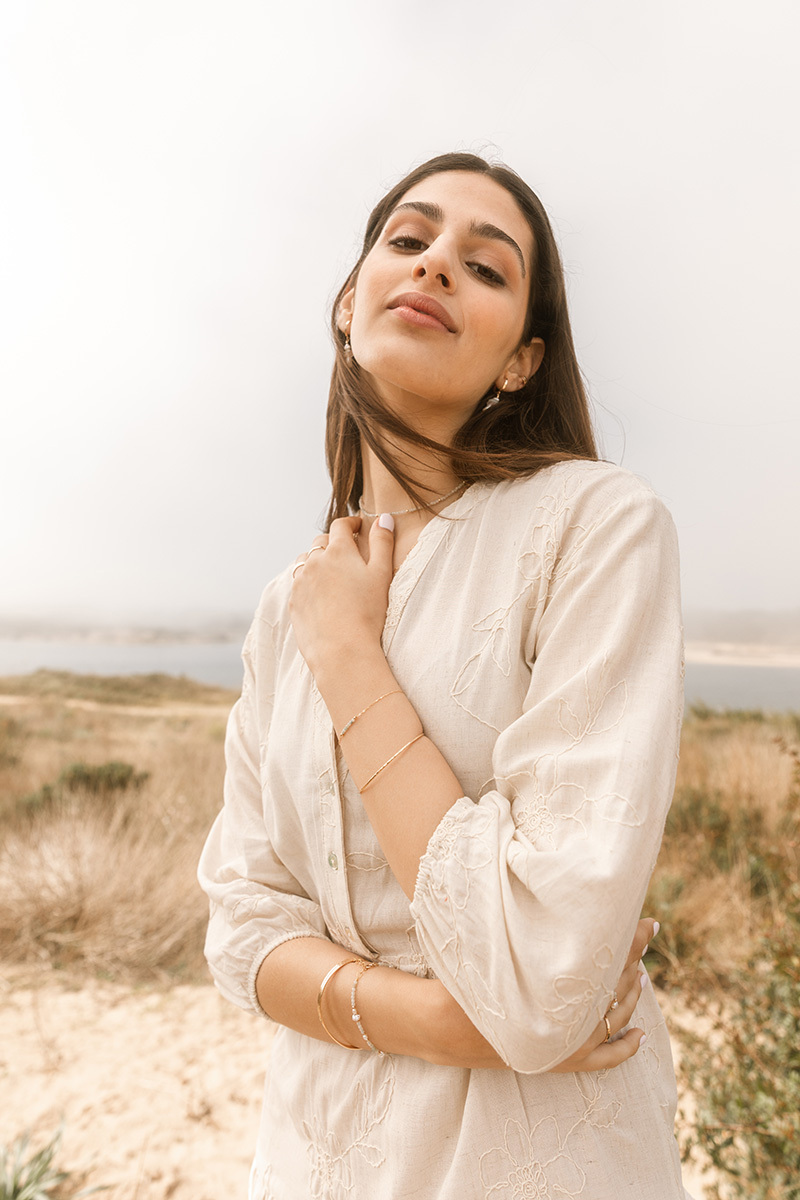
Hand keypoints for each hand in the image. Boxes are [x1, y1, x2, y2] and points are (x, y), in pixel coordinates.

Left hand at [288, 515, 394, 671]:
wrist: (342, 650)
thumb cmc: (367, 613)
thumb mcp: (382, 574)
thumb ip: (382, 542)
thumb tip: (384, 518)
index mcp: (338, 551)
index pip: (340, 525)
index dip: (351, 523)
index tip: (358, 527)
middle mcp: (314, 562)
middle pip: (320, 542)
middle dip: (333, 542)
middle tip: (346, 551)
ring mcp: (300, 582)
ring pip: (306, 562)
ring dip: (317, 562)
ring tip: (330, 573)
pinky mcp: (294, 602)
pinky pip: (299, 584)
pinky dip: (308, 583)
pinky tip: (320, 595)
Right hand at [421, 917, 656, 1070]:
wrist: (446, 1026)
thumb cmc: (467, 976)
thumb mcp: (491, 937)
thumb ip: (513, 914)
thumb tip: (525, 880)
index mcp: (556, 981)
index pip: (608, 956)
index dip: (631, 937)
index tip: (649, 920)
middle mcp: (569, 1015)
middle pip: (616, 982)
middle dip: (634, 955)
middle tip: (648, 933)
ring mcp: (569, 1043)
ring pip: (616, 1016)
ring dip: (632, 992)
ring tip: (640, 972)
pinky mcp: (561, 1062)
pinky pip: (605, 1059)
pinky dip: (625, 1047)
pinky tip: (640, 1034)